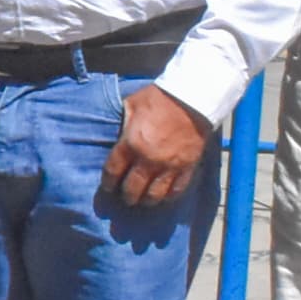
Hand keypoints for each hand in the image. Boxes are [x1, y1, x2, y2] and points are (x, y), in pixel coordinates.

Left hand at [100, 85, 211, 208]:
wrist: (193, 98)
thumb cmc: (159, 98)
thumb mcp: (132, 105)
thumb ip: (123, 123)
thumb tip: (117, 134)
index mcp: (131, 144)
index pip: (113, 172)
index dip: (108, 183)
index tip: (107, 188)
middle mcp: (148, 160)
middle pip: (132, 189)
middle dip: (126, 196)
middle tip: (125, 198)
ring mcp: (169, 166)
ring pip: (155, 194)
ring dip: (146, 201)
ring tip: (143, 201)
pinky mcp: (187, 167)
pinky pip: (177, 189)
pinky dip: (169, 196)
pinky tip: (164, 197)